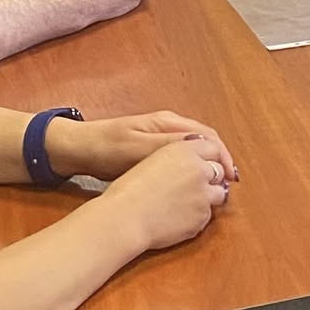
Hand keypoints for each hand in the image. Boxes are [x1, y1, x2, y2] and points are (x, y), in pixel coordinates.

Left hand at [55, 110, 236, 182]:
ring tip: (216, 186)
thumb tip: (199, 145)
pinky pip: (181, 157)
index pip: (208, 135)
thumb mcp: (138, 149)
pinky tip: (192, 184)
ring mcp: (160, 137)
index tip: (231, 176)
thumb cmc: (108, 148)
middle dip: (220, 161)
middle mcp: (169, 126)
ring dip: (207, 165)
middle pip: (205, 141)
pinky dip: (193, 169)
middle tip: (228, 185)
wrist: (79, 149)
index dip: (223, 155)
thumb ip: (168, 146)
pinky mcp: (152, 150)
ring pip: (194, 149)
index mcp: (169, 122)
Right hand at [104, 139, 231, 250]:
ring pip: (219, 194)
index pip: (213, 147)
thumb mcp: (154, 160)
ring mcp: (204, 194)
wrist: (125, 217)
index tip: (209, 164)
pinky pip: (207, 216)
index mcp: (185, 150)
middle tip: (196, 186)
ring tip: (187, 203)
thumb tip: (193, 161)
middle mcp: (199, 169)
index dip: (212, 157)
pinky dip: (197, 216)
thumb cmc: (129, 190)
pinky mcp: (202, 217)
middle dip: (212, 177)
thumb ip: (178, 157)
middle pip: (219, 170)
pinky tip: (178, 218)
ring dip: (208, 197)